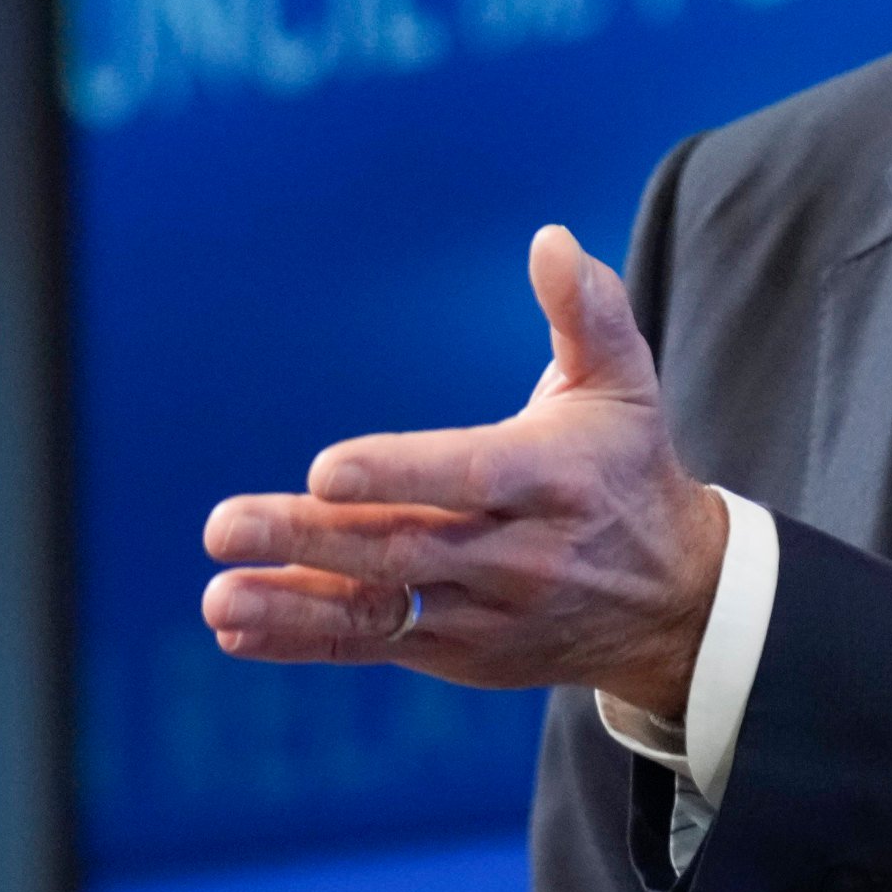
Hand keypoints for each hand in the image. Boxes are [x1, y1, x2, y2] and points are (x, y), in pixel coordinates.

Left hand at [202, 225, 729, 716]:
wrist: (674, 600)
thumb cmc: (627, 468)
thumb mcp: (625, 386)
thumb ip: (586, 311)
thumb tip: (549, 239)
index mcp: (555, 479)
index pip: (470, 476)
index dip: (397, 474)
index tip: (325, 470)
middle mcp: (520, 554)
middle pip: (404, 548)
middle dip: (309, 537)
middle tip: (222, 524)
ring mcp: (487, 612)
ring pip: (381, 609)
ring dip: (294, 604)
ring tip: (217, 594)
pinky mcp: (461, 651)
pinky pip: (375, 647)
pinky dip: (305, 639)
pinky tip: (237, 626)